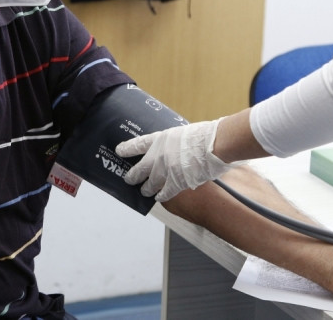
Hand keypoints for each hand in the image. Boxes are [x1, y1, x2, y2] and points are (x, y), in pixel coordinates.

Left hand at [115, 119, 235, 201]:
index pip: (138, 144)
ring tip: (144, 191)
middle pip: (139, 169)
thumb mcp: (184, 134)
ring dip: (146, 189)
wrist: (213, 145)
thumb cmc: (204, 137)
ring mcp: (164, 170)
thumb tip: (173, 151)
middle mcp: (158, 155)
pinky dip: (161, 196)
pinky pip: (164, 193)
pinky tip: (158, 197)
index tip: (119, 150)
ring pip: (149, 184)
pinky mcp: (174, 183)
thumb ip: (174, 144)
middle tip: (129, 179)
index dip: (127, 148)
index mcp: (160, 139)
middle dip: (133, 176)